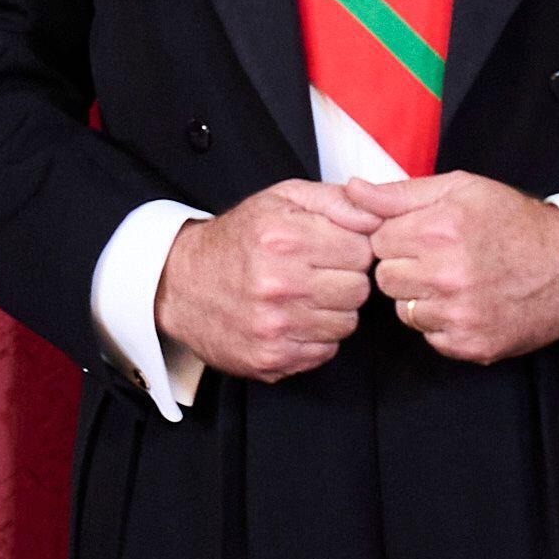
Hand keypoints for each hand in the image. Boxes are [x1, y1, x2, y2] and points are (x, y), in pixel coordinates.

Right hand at [157, 180, 377, 379]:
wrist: (178, 284)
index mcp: (284, 238)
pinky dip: (314, 338)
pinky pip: (324, 352)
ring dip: (331, 311)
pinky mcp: (270, 359)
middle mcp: (278, 283)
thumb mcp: (282, 199)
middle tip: (316, 273)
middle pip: (358, 290)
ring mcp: (274, 327)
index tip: (330, 249)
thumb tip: (380, 215)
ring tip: (302, 296)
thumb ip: (336, 200)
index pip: (361, 251)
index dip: (351, 248)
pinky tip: (291, 320)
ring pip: (346, 324)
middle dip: (344, 280)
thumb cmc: (238, 239)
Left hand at [350, 174, 558, 362]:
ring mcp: (460, 313)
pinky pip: (430, 336)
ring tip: (457, 281)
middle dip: (406, 267)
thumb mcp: (461, 190)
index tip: (424, 235)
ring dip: (423, 297)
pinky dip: (444, 324)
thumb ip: (400, 193)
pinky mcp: (470, 344)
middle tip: (441, 259)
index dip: (399, 237)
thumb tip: (352, 190)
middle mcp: (448, 274)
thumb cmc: (515, 224)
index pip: (378, 240)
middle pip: (385, 278)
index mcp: (441, 229)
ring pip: (404, 310)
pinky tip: (469, 304)